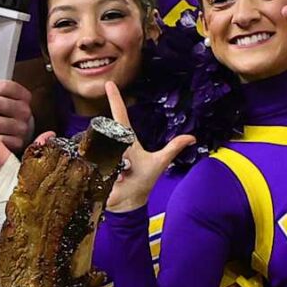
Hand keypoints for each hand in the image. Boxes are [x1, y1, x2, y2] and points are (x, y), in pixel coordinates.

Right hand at [101, 80, 193, 213]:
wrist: (128, 203)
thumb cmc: (142, 181)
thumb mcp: (160, 162)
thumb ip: (174, 148)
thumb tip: (192, 138)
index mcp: (126, 140)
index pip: (120, 116)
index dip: (115, 100)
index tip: (110, 84)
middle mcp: (112, 145)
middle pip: (111, 134)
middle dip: (121, 150)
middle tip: (128, 166)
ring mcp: (102, 156)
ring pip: (106, 151)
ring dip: (119, 165)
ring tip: (125, 176)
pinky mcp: (94, 168)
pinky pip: (100, 166)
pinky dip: (111, 174)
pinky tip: (116, 181)